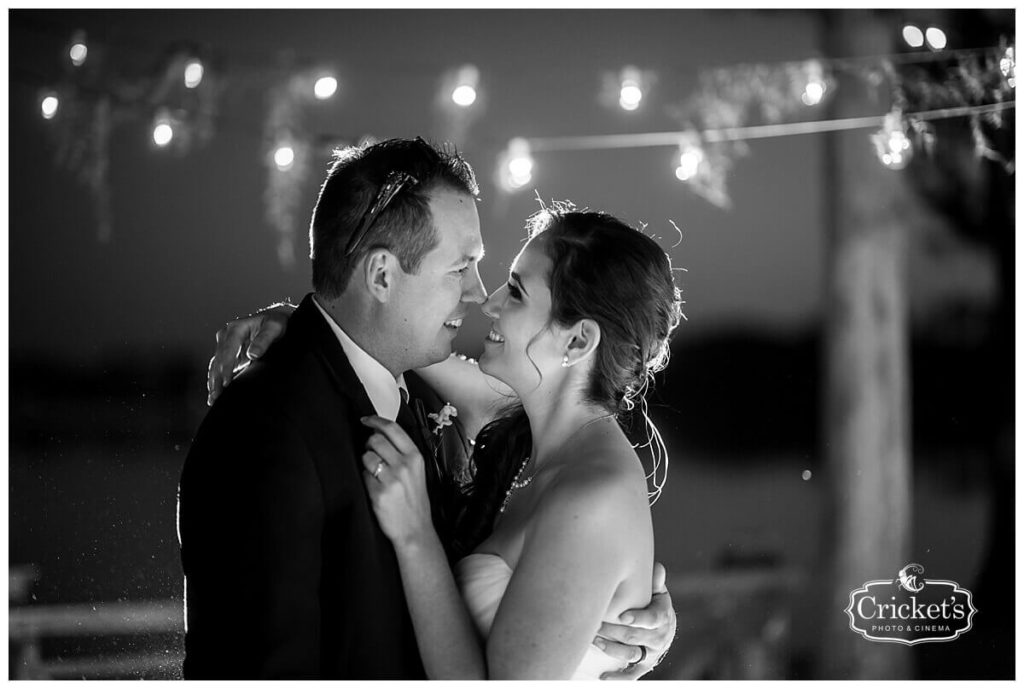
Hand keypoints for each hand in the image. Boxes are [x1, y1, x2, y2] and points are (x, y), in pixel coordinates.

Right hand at [206, 302, 294, 405]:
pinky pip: (220, 368)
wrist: (276, 320)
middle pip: (218, 360)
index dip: (226, 368)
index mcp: (236, 328)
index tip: (226, 382)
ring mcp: (226, 345)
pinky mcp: (230, 354)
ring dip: (213, 382)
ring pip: (216, 366)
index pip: (227, 351)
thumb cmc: (276, 323)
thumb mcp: (274, 328)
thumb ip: (264, 340)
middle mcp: (227, 336)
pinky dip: (217, 380)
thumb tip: (253, 354)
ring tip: (213, 399)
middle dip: (216, 379)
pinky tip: (216, 394)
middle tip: (216, 396)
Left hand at [359, 416, 432, 548]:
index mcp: (415, 457)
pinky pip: (363, 475)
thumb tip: (380, 434)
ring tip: (375, 474)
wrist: (414, 529)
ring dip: (366, 463)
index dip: (375, 420)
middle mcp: (404, 465)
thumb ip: (402, 452)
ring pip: (366, 456)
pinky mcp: (378, 492)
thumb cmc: (414, 501)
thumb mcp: (417, 471)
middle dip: (369, 445)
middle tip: (373, 455)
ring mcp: (391, 479)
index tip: (366, 420)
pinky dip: (365, 479)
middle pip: (375, 440)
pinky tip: (374, 487)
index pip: (392, 429)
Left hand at [595, 562, 676, 679]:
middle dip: (614, 631)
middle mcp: (658, 637)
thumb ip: (655, 582)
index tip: (622, 616)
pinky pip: (632, 674)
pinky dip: (618, 678)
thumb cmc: (655, 604)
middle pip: (634, 637)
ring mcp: (650, 653)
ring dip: (611, 649)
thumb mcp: (658, 592)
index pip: (652, 620)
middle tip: (595, 624)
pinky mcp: (644, 665)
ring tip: (594, 641)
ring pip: (630, 654)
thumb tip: (658, 568)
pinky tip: (603, 678)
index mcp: (662, 617)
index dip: (638, 619)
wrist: (665, 627)